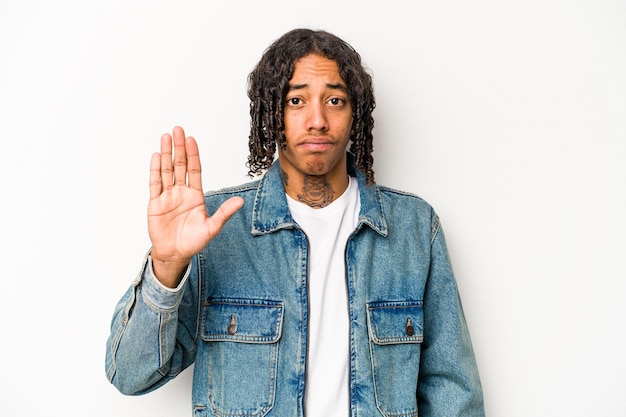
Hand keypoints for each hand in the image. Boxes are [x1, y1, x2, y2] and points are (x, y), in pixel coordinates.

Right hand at [147, 126, 243, 286]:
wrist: (174, 254)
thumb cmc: (193, 242)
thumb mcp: (211, 228)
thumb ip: (224, 213)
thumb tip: (240, 202)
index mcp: (195, 196)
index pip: (194, 170)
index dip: (193, 155)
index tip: (192, 140)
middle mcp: (181, 192)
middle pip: (179, 165)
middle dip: (179, 148)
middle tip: (178, 130)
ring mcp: (167, 196)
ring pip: (166, 170)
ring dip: (166, 154)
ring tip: (166, 137)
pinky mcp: (155, 203)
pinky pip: (155, 183)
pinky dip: (155, 170)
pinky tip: (156, 156)